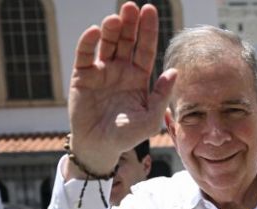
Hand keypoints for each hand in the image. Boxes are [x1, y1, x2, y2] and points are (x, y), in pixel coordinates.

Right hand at [68, 2, 175, 175]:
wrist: (100, 147)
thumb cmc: (128, 135)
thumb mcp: (151, 119)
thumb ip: (162, 95)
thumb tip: (174, 72)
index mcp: (139, 77)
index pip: (145, 48)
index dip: (148, 30)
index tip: (150, 11)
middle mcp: (120, 70)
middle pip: (126, 40)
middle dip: (130, 23)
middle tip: (131, 7)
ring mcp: (101, 71)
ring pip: (107, 44)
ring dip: (111, 29)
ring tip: (115, 19)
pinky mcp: (82, 76)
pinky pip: (85, 55)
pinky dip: (89, 42)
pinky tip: (96, 31)